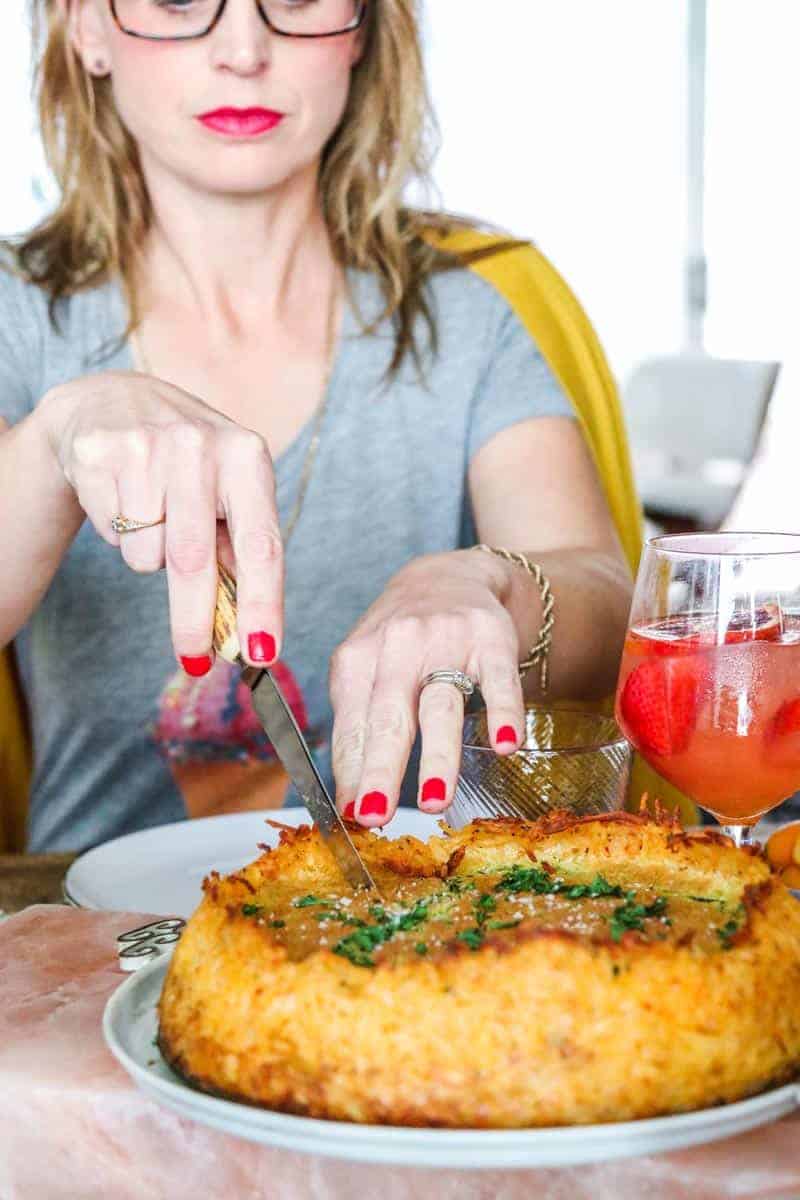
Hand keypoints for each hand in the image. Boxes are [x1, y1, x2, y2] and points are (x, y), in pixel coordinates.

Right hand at [40, 371, 282, 672]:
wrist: (113, 402)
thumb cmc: (187, 463)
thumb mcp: (227, 489)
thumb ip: (239, 550)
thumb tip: (250, 632)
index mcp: (246, 457)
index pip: (261, 545)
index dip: (263, 604)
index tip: (262, 652)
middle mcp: (200, 445)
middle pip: (194, 561)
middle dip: (194, 621)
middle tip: (195, 660)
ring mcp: (146, 445)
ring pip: (147, 554)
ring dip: (149, 557)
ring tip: (151, 516)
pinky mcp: (99, 453)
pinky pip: (112, 534)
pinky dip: (118, 534)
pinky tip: (122, 497)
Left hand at [329, 550, 525, 825]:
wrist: (449, 576)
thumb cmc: (400, 641)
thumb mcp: (367, 671)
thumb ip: (360, 730)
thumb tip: (351, 801)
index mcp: (358, 660)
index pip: (352, 725)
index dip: (351, 770)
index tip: (352, 814)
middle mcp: (397, 646)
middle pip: (389, 716)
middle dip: (382, 768)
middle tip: (376, 814)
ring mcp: (446, 640)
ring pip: (440, 704)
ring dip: (438, 754)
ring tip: (434, 799)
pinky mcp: (491, 638)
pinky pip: (499, 679)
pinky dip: (503, 712)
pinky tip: (505, 744)